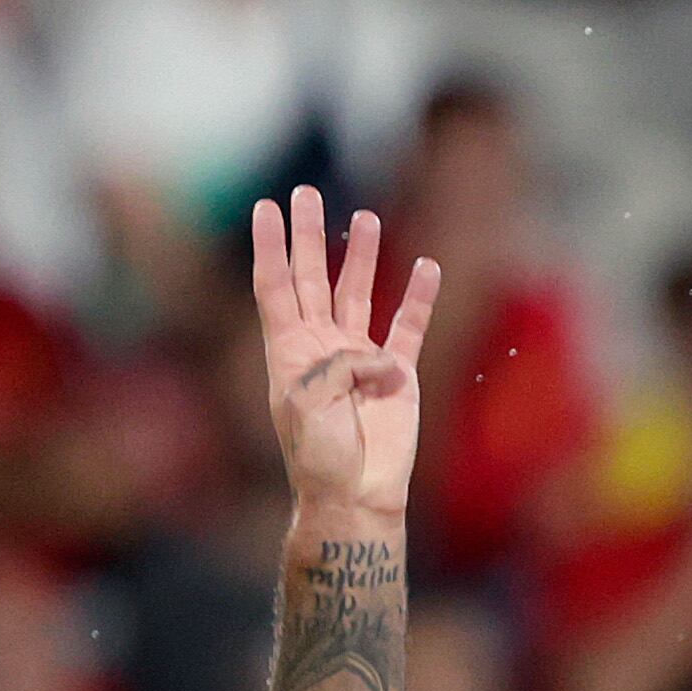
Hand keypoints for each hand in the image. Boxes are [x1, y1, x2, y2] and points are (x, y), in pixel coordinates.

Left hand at [252, 186, 436, 527]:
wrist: (355, 496)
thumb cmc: (320, 455)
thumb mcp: (310, 403)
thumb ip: (337, 365)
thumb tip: (381, 357)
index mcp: (289, 350)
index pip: (276, 285)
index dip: (270, 246)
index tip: (266, 206)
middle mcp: (322, 346)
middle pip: (313, 277)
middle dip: (309, 235)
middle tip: (307, 194)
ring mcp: (360, 358)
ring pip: (359, 294)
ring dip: (361, 256)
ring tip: (367, 219)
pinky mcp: (399, 375)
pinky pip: (409, 328)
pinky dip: (418, 298)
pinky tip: (425, 269)